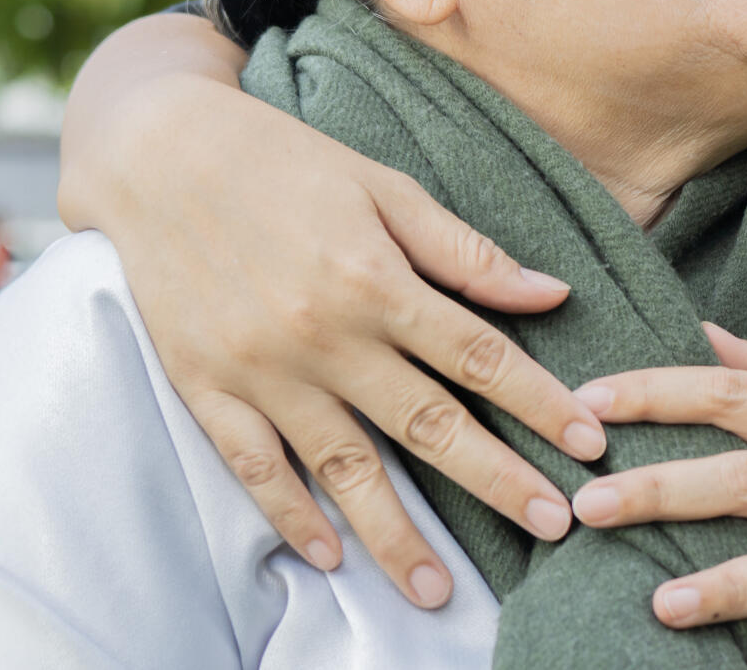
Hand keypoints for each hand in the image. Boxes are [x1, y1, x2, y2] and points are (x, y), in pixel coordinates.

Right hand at [60, 53, 609, 608]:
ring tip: (440, 592)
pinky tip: (331, 557)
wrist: (155, 154)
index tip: (590, 444)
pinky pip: (255, 469)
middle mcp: (322, 334)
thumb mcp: (383, 186)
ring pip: (344, 468)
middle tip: (555, 526)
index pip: (478, 355)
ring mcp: (261, 370)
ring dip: (397, 534)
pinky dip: (291, 518)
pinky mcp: (205, 388)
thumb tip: (551, 294)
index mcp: (374, 278)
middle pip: (427, 424)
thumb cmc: (282, 160)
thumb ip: (465, 251)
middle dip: (498, 480)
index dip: (540, 402)